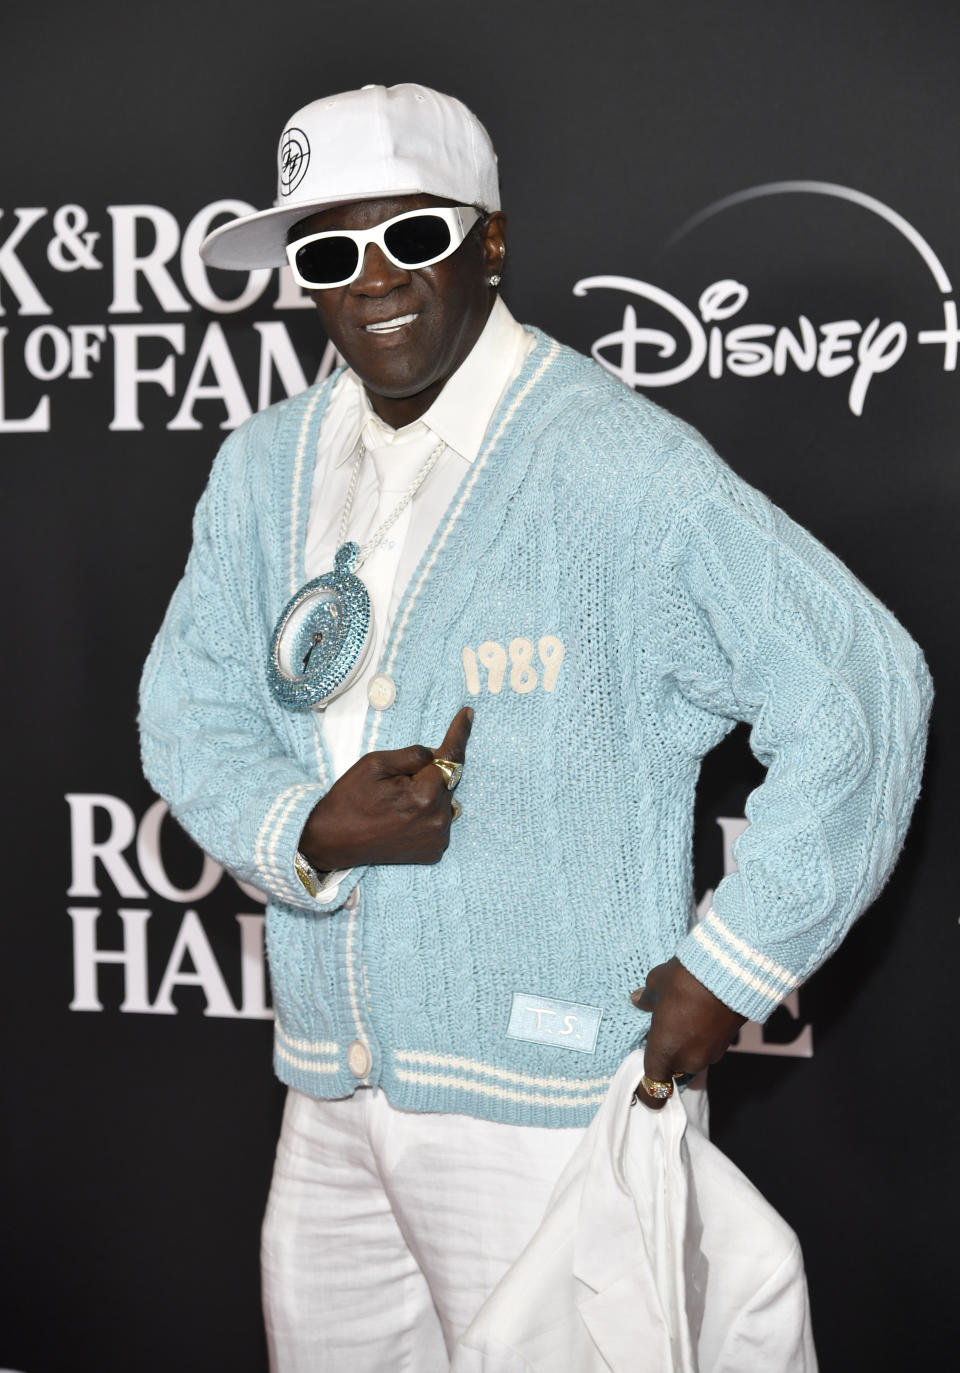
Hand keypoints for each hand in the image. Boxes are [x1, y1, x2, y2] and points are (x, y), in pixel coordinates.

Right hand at [298, 706, 472, 871]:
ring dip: (429, 792)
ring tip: (397, 802)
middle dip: (429, 771)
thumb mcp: (375, 762)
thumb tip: (436, 754)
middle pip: (447, 779)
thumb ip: (413, 754)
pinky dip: (428, 812)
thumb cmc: (351, 799)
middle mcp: (438, 819)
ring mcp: (438, 838)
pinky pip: (439, 820)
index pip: (451, 756)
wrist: (334, 840)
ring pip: (445, 799)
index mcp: (425, 796)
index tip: (468, 714)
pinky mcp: (434, 851)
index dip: (460, 733)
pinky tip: (403, 816)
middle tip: (398, 779)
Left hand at [630, 957, 745, 1109]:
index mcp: (664, 1052)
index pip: (653, 1083)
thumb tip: (639, 1001)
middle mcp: (687, 1060)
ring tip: (685, 1016)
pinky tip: (701, 1015)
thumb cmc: (685, 980)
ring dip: (686, 1044)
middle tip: (663, 1027)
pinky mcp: (728, 1045)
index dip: (647, 1089)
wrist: (730, 973)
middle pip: (672, 1066)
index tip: (643, 1090)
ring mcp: (710, 1055)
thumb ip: (646, 999)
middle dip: (667, 1052)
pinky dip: (702, 1037)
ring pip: (691, 1056)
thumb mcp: (657, 984)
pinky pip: (707, 1047)